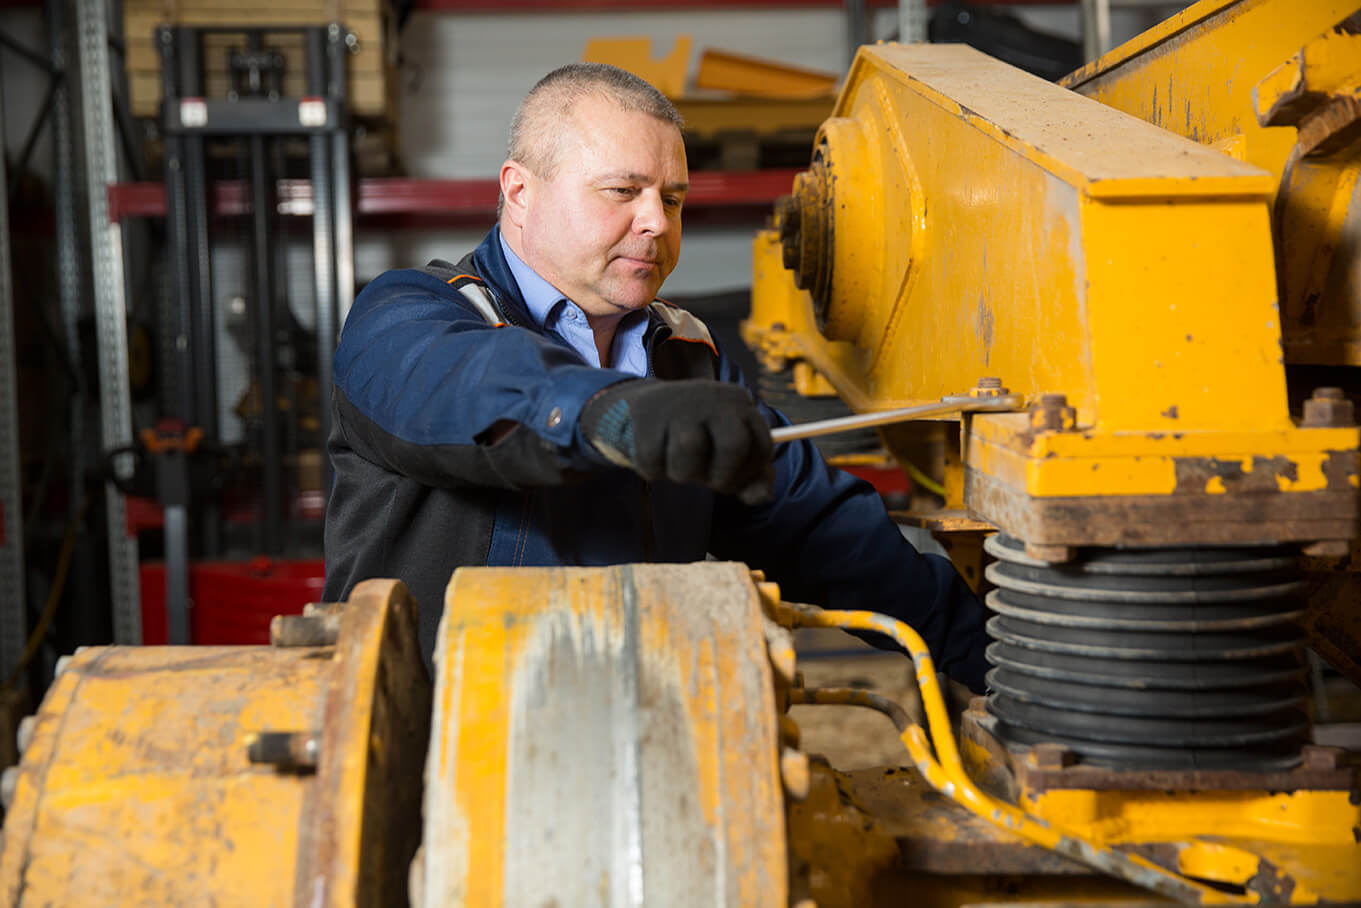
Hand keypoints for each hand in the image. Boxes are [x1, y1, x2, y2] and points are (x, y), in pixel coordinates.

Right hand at [580, 379, 774, 503]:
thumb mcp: (731, 451)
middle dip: (722, 477)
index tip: (732, 478)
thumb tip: (761, 497)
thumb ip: (754, 477)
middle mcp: (712, 398)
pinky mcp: (645, 417)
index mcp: (739, 403)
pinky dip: (654, 470)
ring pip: (690, 451)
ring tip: (678, 464)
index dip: (748, 474)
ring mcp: (677, 405)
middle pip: (733, 446)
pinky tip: (656, 455)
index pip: (762, 447)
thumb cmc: (699, 435)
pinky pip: (653, 462)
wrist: (645, 409)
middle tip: (708, 481)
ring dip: (683, 474)